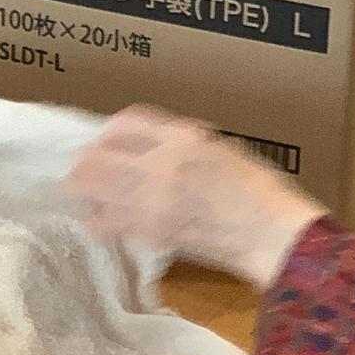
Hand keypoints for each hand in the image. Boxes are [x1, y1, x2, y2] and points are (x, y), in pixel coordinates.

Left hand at [66, 107, 325, 288]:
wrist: (270, 232)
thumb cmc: (258, 189)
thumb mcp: (221, 148)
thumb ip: (182, 143)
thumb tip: (151, 148)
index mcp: (183, 136)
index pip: (125, 121)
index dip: (110, 132)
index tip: (107, 142)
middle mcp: (161, 162)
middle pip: (97, 156)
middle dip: (85, 164)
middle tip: (84, 172)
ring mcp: (152, 199)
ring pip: (93, 190)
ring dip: (87, 193)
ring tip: (89, 198)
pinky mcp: (151, 231)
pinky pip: (108, 224)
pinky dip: (101, 222)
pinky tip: (105, 223)